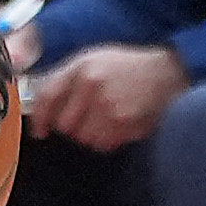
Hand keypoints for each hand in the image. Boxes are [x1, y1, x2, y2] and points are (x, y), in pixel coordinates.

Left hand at [30, 40, 188, 149]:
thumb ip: (65, 79)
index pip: (47, 97)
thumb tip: (41, 106)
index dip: (39, 118)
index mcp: (82, 68)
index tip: (39, 130)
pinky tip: (115, 125)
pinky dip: (105, 140)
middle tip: (84, 118)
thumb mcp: (92, 60)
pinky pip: (103, 144)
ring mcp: (111, 107)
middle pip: (64, 125)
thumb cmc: (125, 67)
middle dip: (69, 126)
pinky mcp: (127, 124)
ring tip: (103, 120)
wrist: (166, 73)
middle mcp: (93, 86)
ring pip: (83, 138)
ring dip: (88, 135)